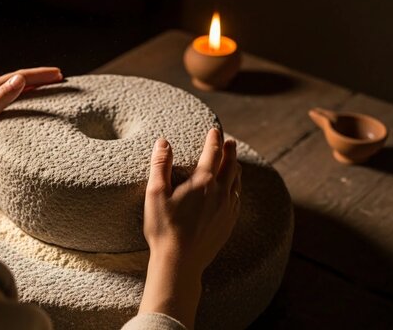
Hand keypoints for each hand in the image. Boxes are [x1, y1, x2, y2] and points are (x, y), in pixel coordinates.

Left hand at [0, 67, 61, 204]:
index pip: (19, 76)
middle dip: (40, 77)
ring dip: (35, 86)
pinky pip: (14, 101)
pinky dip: (27, 98)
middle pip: (19, 80)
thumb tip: (20, 79)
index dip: (40, 74)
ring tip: (51, 85)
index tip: (58, 74)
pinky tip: (34, 102)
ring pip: (17, 90)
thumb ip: (2, 97)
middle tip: (60, 77)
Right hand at [138, 128, 240, 327]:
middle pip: (230, 165)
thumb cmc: (164, 228)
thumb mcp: (155, 193)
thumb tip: (163, 142)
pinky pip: (236, 200)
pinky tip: (231, 191)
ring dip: (235, 168)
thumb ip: (160, 165)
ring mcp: (227, 210)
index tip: (215, 130)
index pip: (212, 153)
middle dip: (229, 150)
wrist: (179, 262)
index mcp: (203, 182)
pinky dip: (235, 189)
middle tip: (228, 141)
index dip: (214, 139)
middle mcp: (220, 193)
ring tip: (232, 162)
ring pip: (236, 182)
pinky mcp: (228, 224)